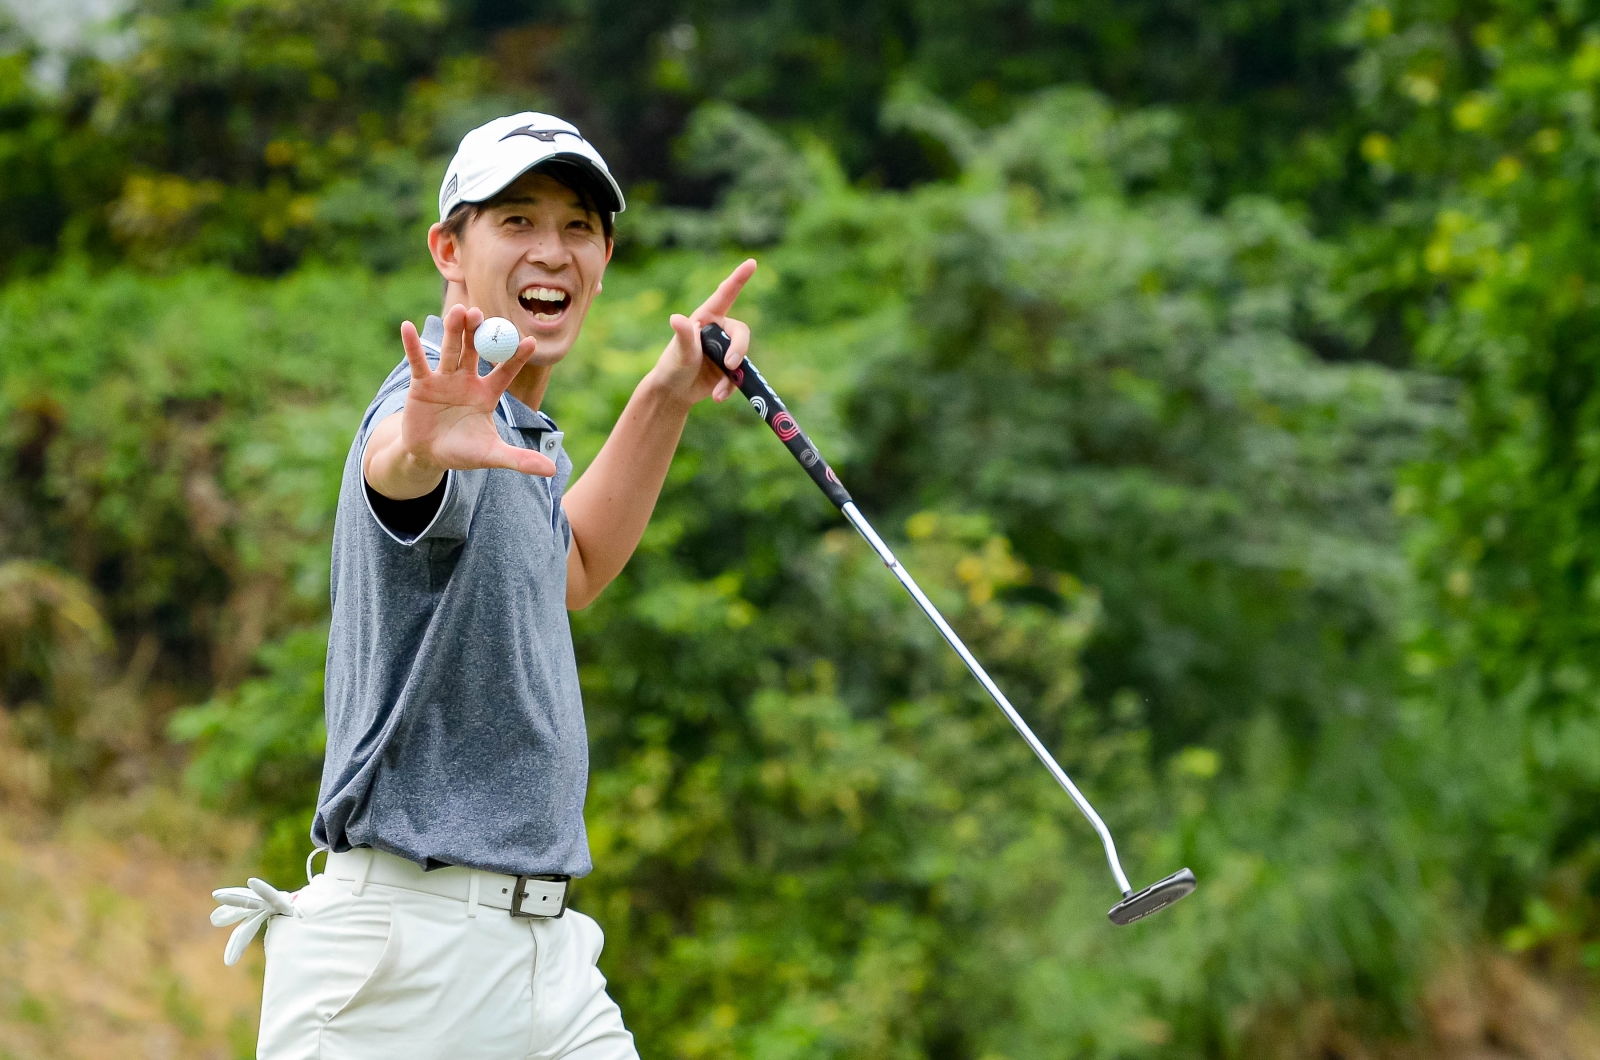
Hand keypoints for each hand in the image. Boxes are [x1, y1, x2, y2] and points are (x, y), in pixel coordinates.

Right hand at [366, 305, 554, 498]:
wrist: (429, 456)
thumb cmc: (463, 452)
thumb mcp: (492, 455)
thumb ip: (519, 459)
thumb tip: (550, 471)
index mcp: (488, 393)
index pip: (506, 371)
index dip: (517, 357)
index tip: (531, 341)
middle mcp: (468, 380)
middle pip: (476, 351)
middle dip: (479, 332)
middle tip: (483, 313)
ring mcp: (445, 379)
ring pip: (451, 350)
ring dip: (454, 330)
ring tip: (459, 311)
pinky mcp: (422, 384)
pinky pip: (417, 362)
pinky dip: (412, 345)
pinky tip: (408, 327)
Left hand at [651, 259, 756, 403]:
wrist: (674, 392)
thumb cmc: (672, 366)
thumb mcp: (679, 352)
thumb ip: (683, 335)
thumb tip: (676, 318)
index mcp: (706, 319)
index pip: (725, 295)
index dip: (739, 278)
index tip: (752, 262)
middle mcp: (719, 331)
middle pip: (741, 332)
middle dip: (739, 349)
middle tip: (730, 365)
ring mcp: (726, 350)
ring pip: (743, 357)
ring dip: (733, 375)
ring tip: (717, 392)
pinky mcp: (730, 369)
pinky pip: (739, 376)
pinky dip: (730, 387)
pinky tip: (716, 397)